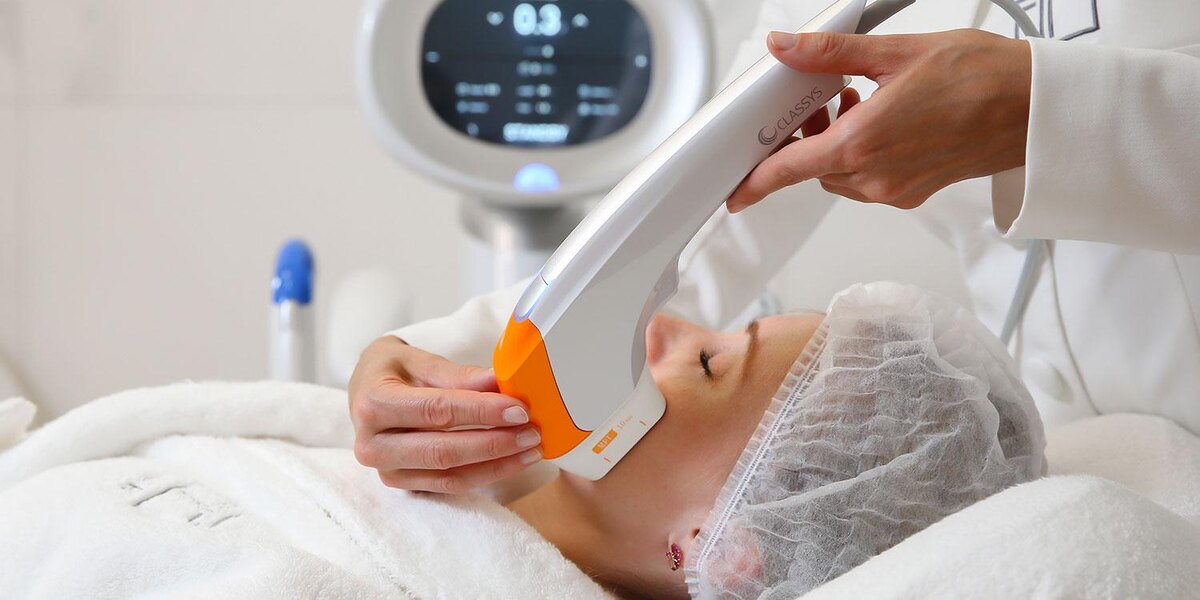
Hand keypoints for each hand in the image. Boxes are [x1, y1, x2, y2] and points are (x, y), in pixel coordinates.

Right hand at [349, 336, 542, 493]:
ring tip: (532, 449)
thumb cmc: (393, 370)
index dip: (480, 412)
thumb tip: (501, 382)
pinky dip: (486, 474)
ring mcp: (386, 471)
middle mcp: (372, 444)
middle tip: (531, 432)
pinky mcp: (403, 485)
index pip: (436, 410)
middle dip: (494, 443)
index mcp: (373, 403)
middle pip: (443, 450)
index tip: (518, 410)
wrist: (365, 391)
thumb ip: (459, 375)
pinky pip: (450, 486)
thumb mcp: (419, 360)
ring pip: (450, 475)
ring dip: (497, 464)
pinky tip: (514, 461)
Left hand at [727, 29, 1031, 212]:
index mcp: (864, 144)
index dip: (756, 182)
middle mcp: (876, 177)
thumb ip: (832, 54)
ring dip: (836, 144)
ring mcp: (897, 189)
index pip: (789, 169)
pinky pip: (869, 179)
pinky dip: (863, 153)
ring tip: (856, 100)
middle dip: (806, 138)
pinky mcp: (915, 192)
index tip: (735, 191)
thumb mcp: (895, 53)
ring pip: (841, 174)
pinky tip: (882, 118)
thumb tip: (788, 48)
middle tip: (818, 99)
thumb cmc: (982, 79)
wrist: (1036, 108)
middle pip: (814, 168)